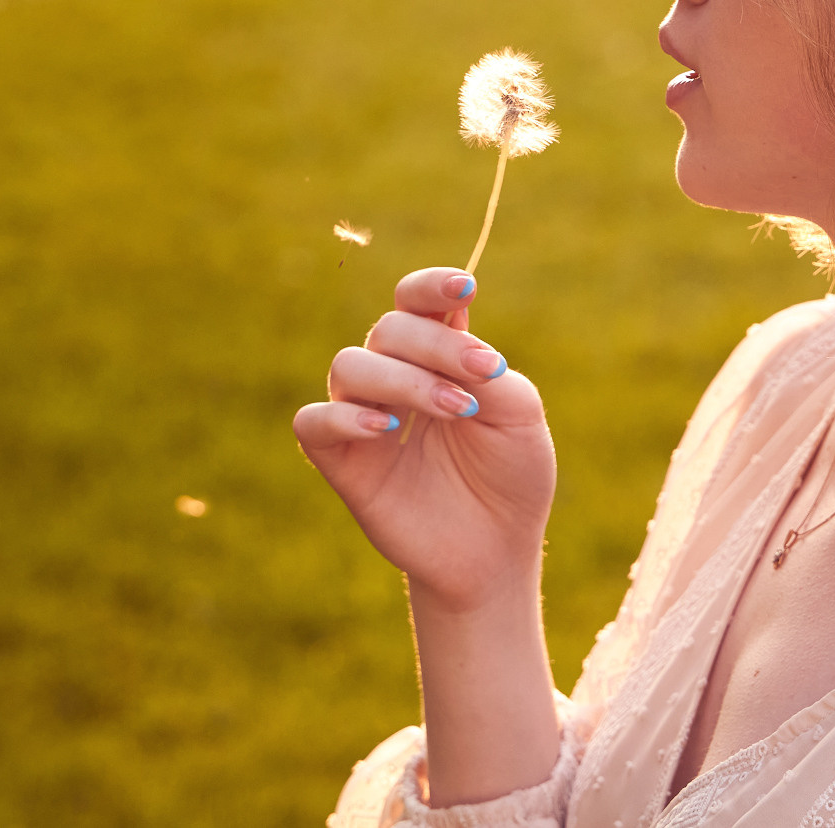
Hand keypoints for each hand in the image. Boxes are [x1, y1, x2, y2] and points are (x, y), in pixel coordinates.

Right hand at [294, 268, 555, 612]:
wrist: (498, 549)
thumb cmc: (511, 475)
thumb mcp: (519, 416)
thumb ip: (489, 372)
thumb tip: (462, 346)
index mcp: (439, 355)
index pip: (417, 301)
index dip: (431, 286)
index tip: (465, 288)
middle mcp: (395, 376)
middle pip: (389, 328)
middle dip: (437, 345)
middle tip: (481, 379)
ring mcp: (364, 416)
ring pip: (350, 366)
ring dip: (404, 379)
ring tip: (455, 409)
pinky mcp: (341, 462)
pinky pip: (314, 423)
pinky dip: (343, 417)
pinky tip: (387, 428)